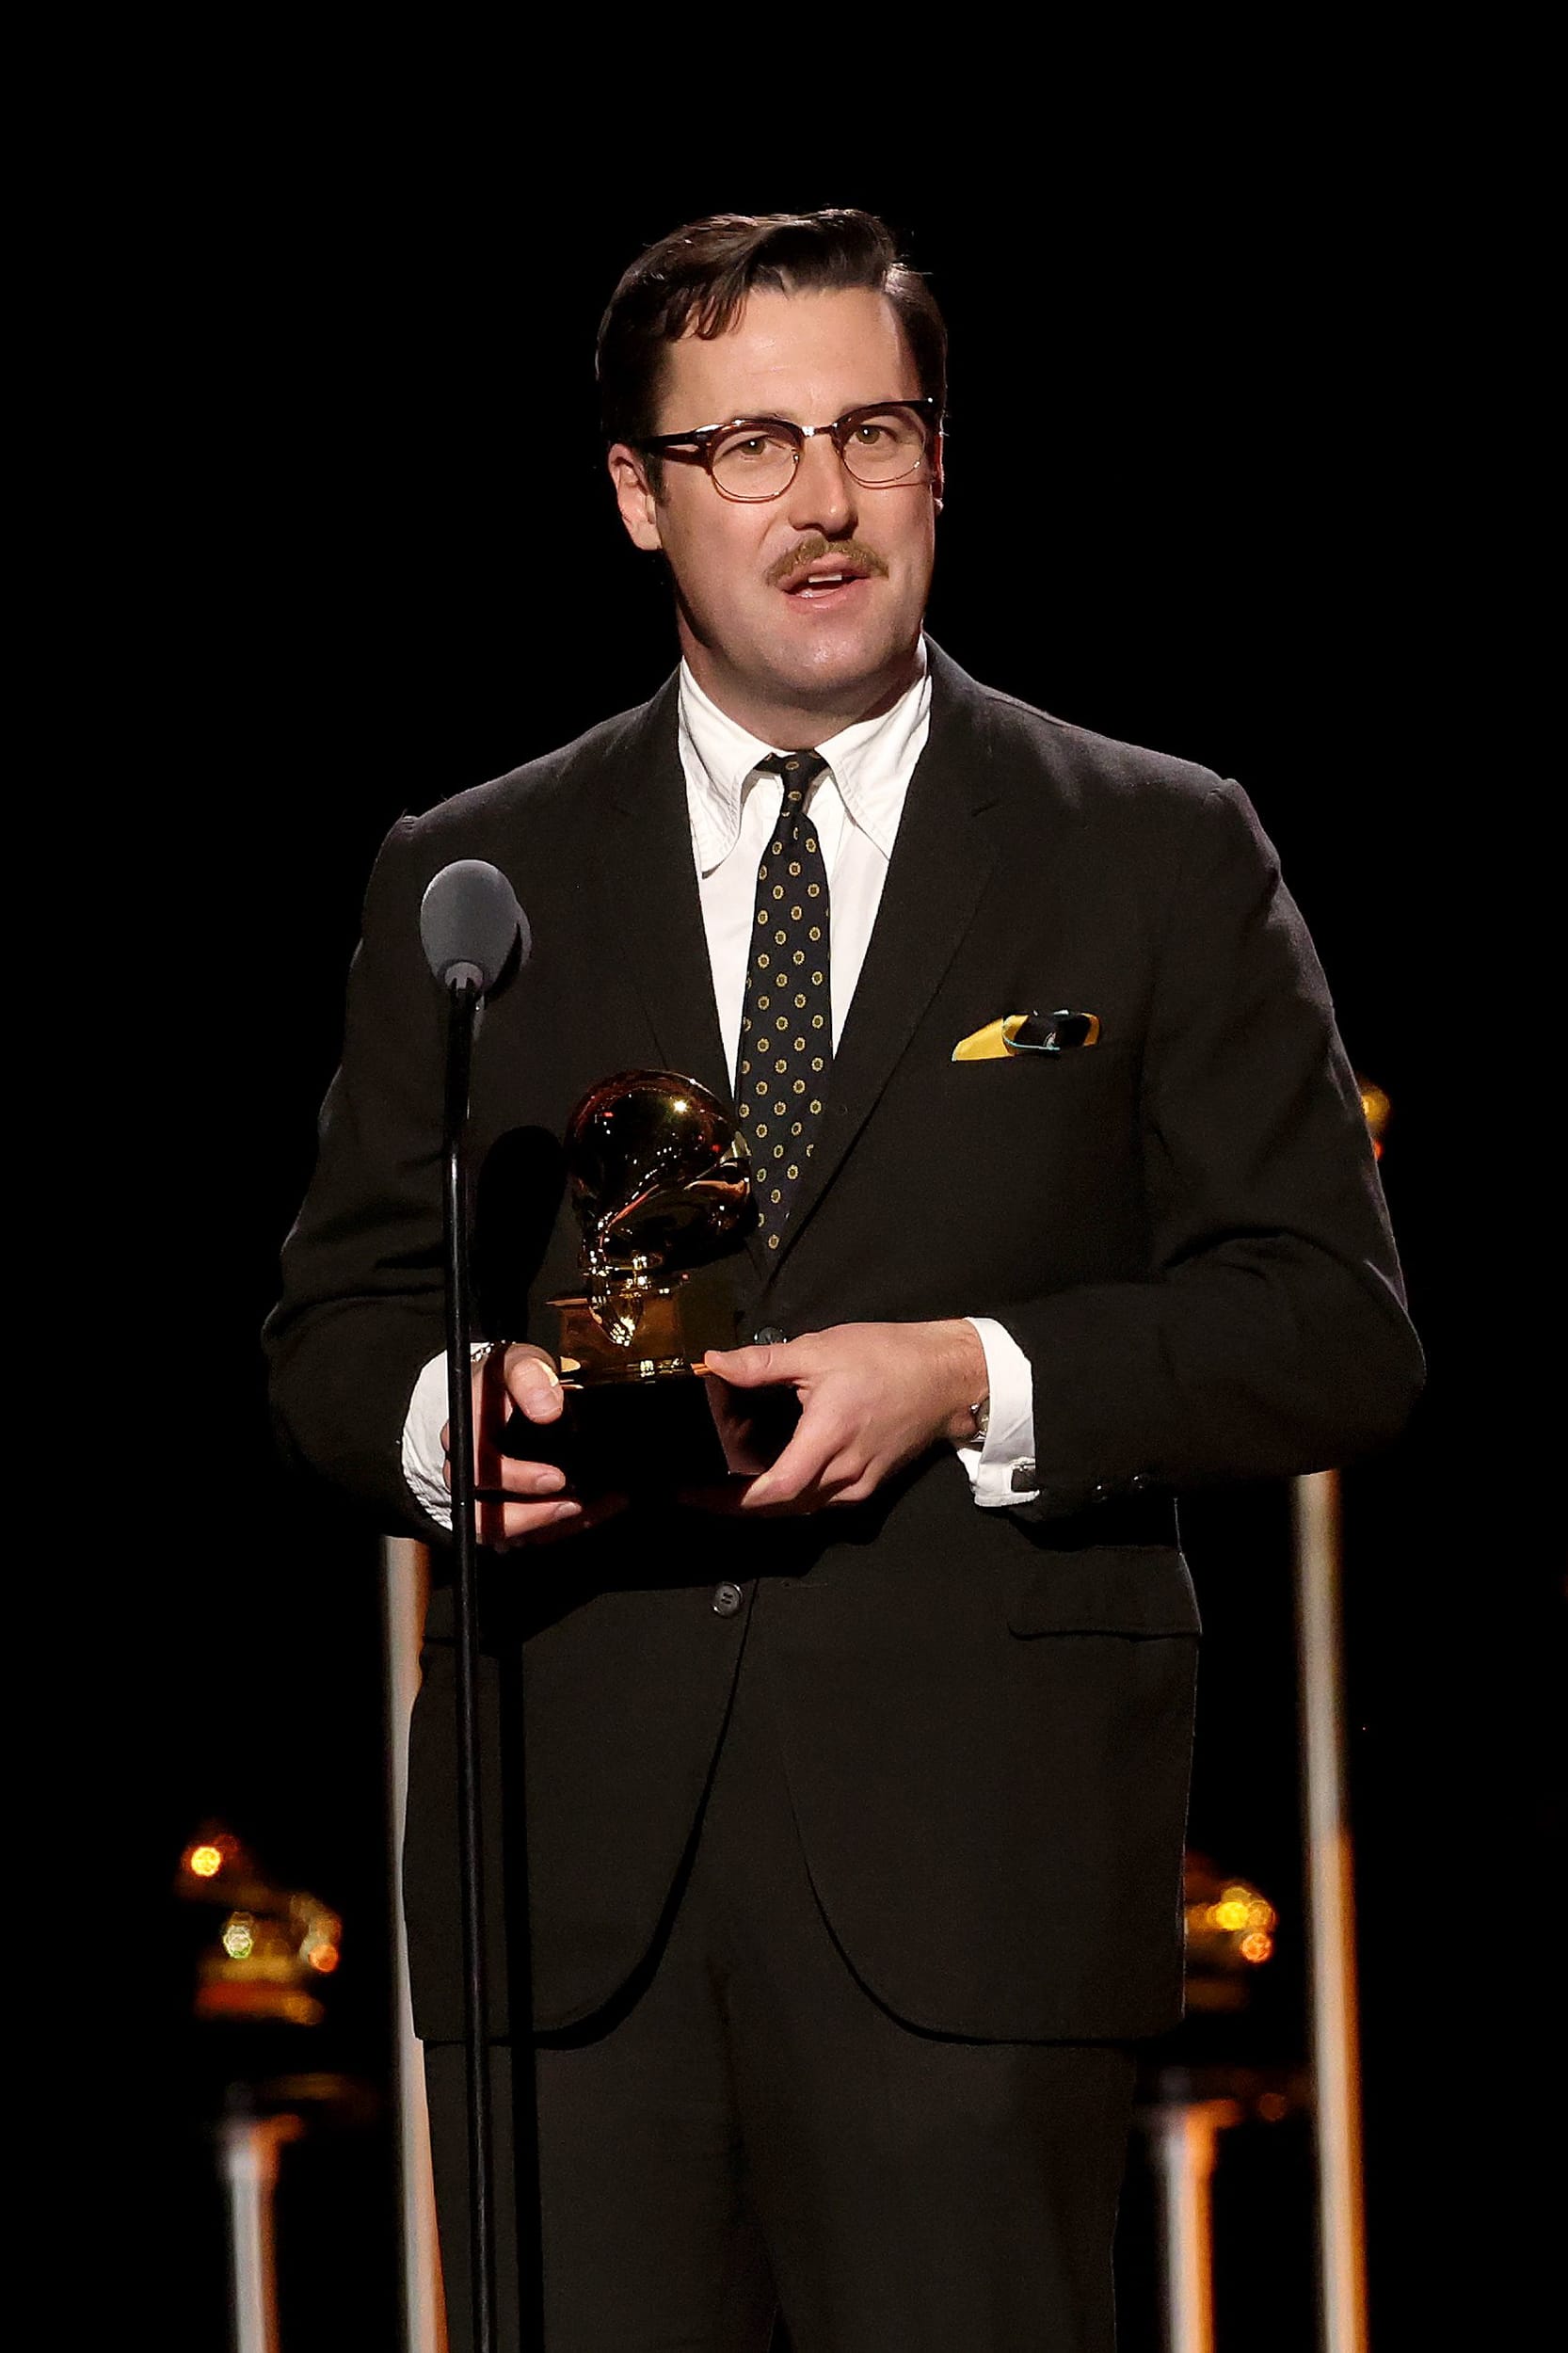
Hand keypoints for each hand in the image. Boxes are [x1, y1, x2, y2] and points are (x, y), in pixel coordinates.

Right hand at [442, 1343, 625, 1548]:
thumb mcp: (518, 1362)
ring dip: (547, 1526)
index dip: (515, 1479)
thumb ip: (529, 1375)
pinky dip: (559, 1527)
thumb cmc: (508, 1381)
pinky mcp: (501, 1510)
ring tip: (587, 1510)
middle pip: (483, 1514)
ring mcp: (479, 1495)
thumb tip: (546, 1408)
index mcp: (464, 1433)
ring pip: (503, 1532)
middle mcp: (464, 1470)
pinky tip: (594, 1511)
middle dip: (533, 1515)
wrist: (500, 1393)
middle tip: (574, 1502)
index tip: (555, 1478)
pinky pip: (523, 1533)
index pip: (477, 1468)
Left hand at [701, 1319, 987, 1513]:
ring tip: (728, 1487)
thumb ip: (763, 1362)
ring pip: (803, 1508)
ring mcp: (860, 1483)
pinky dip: (794, 1495)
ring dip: (765, 1503)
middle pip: (782, 1507)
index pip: (774, 1489)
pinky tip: (776, 1477)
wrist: (946, 1376)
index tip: (694, 1493)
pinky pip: (824, 1500)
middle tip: (699, 1492)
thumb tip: (714, 1364)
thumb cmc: (888, 1358)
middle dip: (737, 1505)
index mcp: (828, 1438)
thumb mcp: (820, 1350)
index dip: (730, 1500)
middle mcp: (845, 1472)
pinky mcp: (871, 1483)